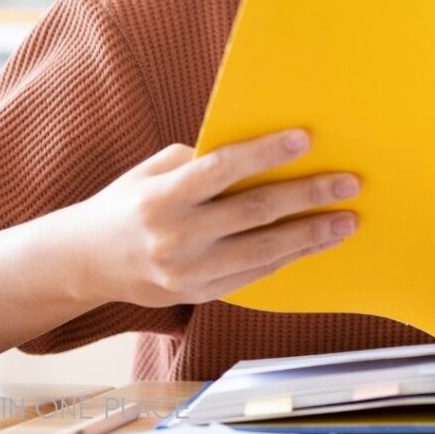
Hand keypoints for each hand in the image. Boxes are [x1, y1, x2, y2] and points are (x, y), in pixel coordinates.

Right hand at [74, 129, 360, 308]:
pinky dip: (289, 258)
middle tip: (348, 182)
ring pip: (263, 252)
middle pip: (253, 213)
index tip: (306, 139)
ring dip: (311, 235)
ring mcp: (188, 272)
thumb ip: (201, 160)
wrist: (86, 263)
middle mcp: (175, 237)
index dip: (265, 153)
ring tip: (347, 220)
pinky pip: (254, 275)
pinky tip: (316, 242)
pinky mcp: (200, 295)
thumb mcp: (153, 170)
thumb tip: (261, 152)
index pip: (221, 169)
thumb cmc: (128, 202)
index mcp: (161, 197)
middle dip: (306, 196)